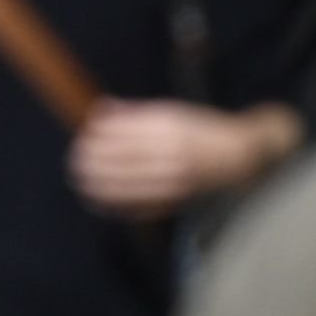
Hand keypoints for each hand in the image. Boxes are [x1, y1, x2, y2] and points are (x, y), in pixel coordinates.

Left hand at [70, 99, 291, 218]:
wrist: (240, 157)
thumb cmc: (201, 129)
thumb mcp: (171, 111)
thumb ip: (134, 113)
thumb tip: (100, 110)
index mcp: (166, 126)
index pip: (119, 133)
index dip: (95, 139)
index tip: (81, 139)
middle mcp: (169, 153)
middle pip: (119, 159)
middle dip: (91, 162)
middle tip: (75, 161)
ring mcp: (173, 180)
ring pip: (125, 185)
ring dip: (97, 183)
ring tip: (81, 179)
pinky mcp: (176, 200)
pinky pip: (139, 206)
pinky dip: (115, 204)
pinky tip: (97, 200)